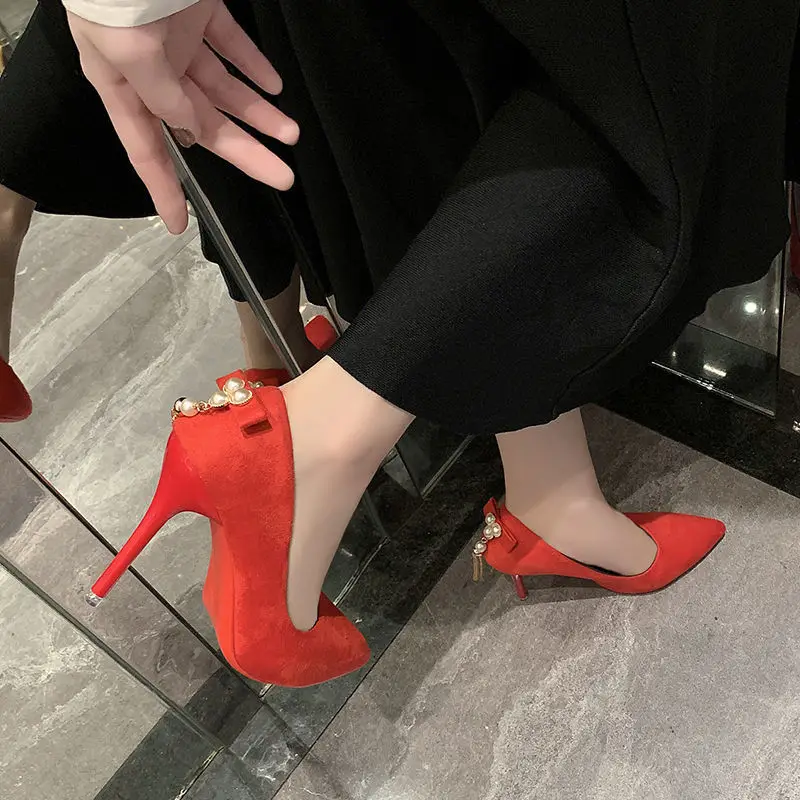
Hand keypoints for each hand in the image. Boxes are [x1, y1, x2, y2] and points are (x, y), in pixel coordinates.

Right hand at [67, 0, 299, 232]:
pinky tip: (275, 85)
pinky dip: (254, 65)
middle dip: (244, 153)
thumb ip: (164, 100)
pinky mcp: (198, 11)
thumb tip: (193, 130)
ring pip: (225, 88)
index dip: (163, 189)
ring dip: (259, 112)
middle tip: (283, 178)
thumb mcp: (131, 56)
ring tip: (291, 135)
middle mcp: (152, 71)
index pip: (147, 150)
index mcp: (124, 86)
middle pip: (203, 125)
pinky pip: (231, 44)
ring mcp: (176, 40)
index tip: (178, 224)